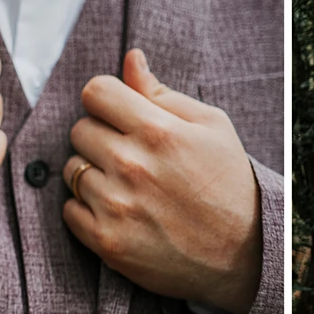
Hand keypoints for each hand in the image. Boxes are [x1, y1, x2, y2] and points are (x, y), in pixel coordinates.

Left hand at [63, 49, 262, 313]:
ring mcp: (117, 206)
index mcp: (158, 131)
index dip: (107, 100)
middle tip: (130, 154)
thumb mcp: (211, 127)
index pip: (96, 92)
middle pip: (80, 130)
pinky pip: (69, 209)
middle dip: (101, 136)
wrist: (244, 253)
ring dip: (93, 173)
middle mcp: (132, 166)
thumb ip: (163, 93)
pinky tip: (117, 209)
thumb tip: (131, 59)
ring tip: (126, 185)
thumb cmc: (229, 184)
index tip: (120, 115)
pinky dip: (86, 208)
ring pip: (71, 169)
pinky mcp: (107, 242)